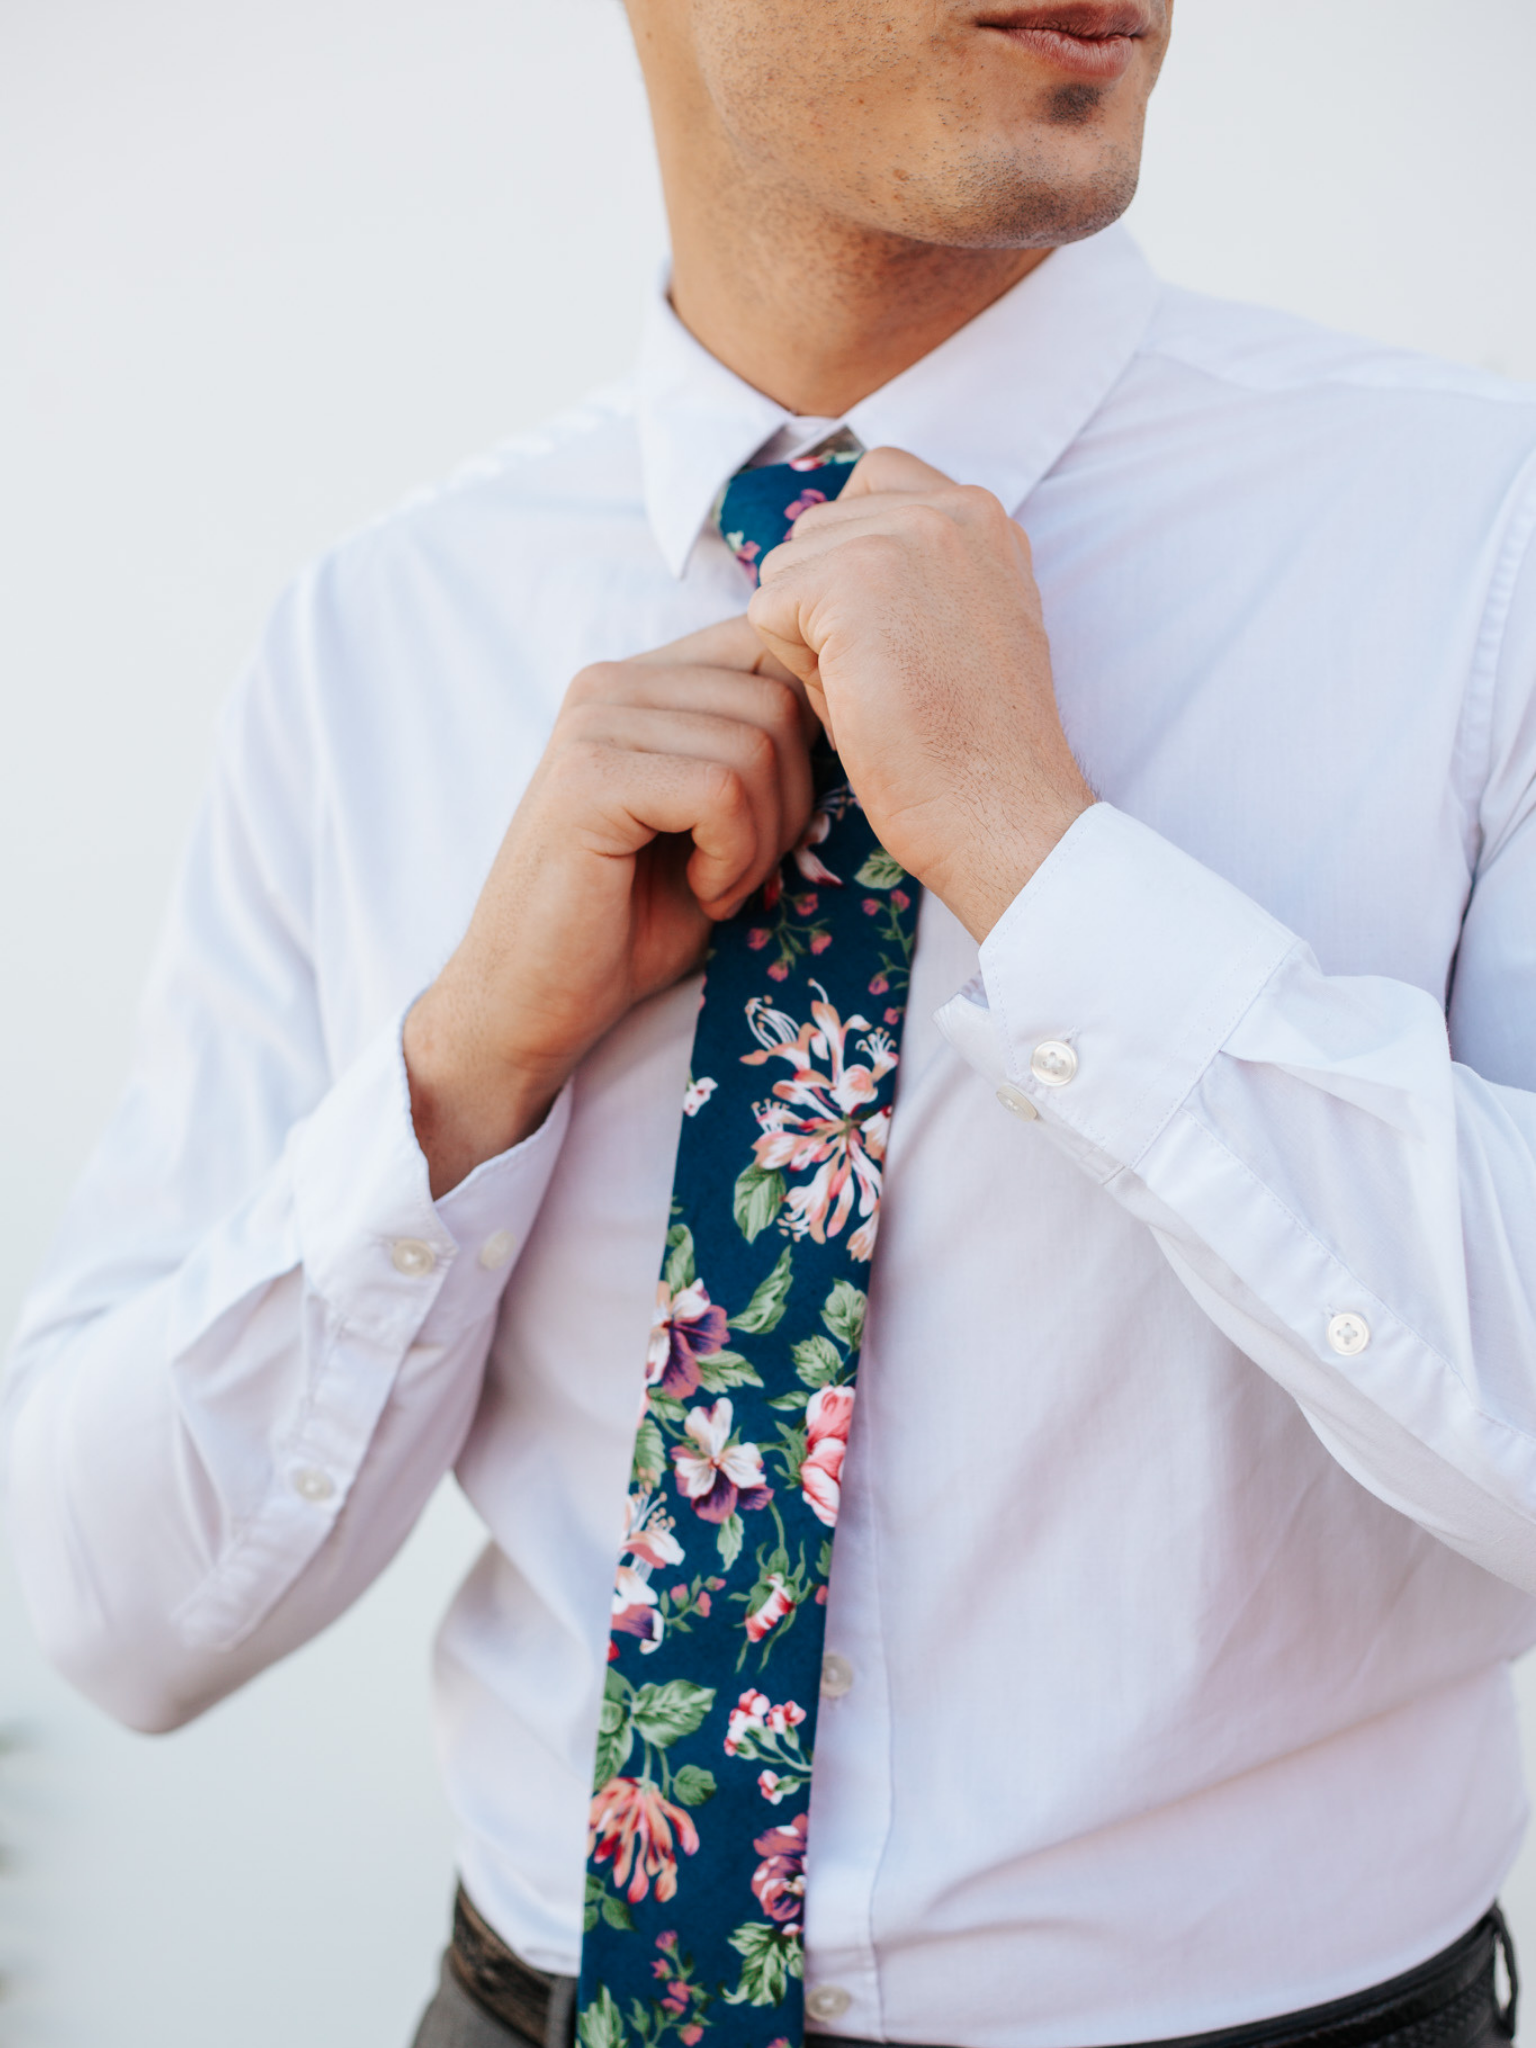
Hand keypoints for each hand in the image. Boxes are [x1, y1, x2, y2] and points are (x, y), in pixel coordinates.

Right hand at [404, 618, 814, 1193]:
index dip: (812, 738)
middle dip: (791, 800)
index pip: (775, 650)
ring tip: (715, 884)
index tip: (778, 821)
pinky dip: (733, 857)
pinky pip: (722, 790)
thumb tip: (853, 708)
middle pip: (781, 699)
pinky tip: (698, 892)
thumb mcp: (717, 821)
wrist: (532, 1003)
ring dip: (762, 838)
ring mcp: (594, 721)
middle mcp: (612, 681)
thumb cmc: (632, 922)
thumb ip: (762, 752)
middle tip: (743, 868)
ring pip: (759, 745)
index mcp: (644, 679)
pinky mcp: (588, 776)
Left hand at [747, 446, 1093, 939]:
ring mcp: (904, 533)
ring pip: (785, 569)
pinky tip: (858, 703)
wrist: (1004, 814)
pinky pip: (767, 610)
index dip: (852, 565)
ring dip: (809, 638)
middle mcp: (952, 505)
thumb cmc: (974, 749)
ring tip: (879, 691)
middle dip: (827, 607)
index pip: (873, 483)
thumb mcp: (958, 626)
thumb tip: (810, 564)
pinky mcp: (853, 578)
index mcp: (983, 515)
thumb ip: (906, 574)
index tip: (893, 639)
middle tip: (893, 679)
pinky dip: (797, 669)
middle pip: (816, 530)